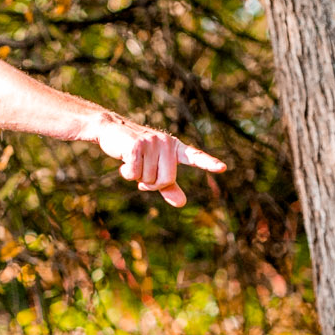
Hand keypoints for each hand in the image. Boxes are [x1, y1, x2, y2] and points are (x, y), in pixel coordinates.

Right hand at [93, 117, 226, 206]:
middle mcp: (166, 143)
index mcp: (174, 148)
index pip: (195, 156)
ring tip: (132, 162)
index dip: (208, 163)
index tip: (223, 168)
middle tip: (141, 173)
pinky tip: (123, 160)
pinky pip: (135, 174)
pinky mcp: (137, 146)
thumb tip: (182, 203)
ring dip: (137, 178)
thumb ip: (168, 187)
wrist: (112, 131)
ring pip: (149, 179)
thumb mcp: (153, 170)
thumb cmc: (135, 153)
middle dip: (151, 184)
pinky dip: (127, 173)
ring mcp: (152, 143)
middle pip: (166, 180)